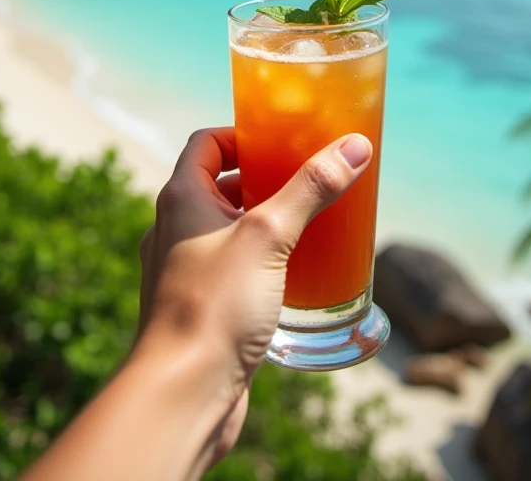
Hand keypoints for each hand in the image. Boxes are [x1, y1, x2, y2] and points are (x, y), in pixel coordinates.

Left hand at [137, 126, 372, 467]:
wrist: (181, 395)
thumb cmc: (214, 306)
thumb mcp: (269, 235)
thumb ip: (311, 188)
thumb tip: (355, 146)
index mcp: (181, 198)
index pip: (207, 143)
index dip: (243, 135)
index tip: (284, 142)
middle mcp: (176, 229)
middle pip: (220, 184)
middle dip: (264, 179)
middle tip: (309, 179)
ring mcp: (185, 270)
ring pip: (228, 229)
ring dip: (265, 222)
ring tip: (311, 224)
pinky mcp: (200, 307)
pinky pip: (232, 268)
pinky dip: (260, 262)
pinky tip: (296, 276)